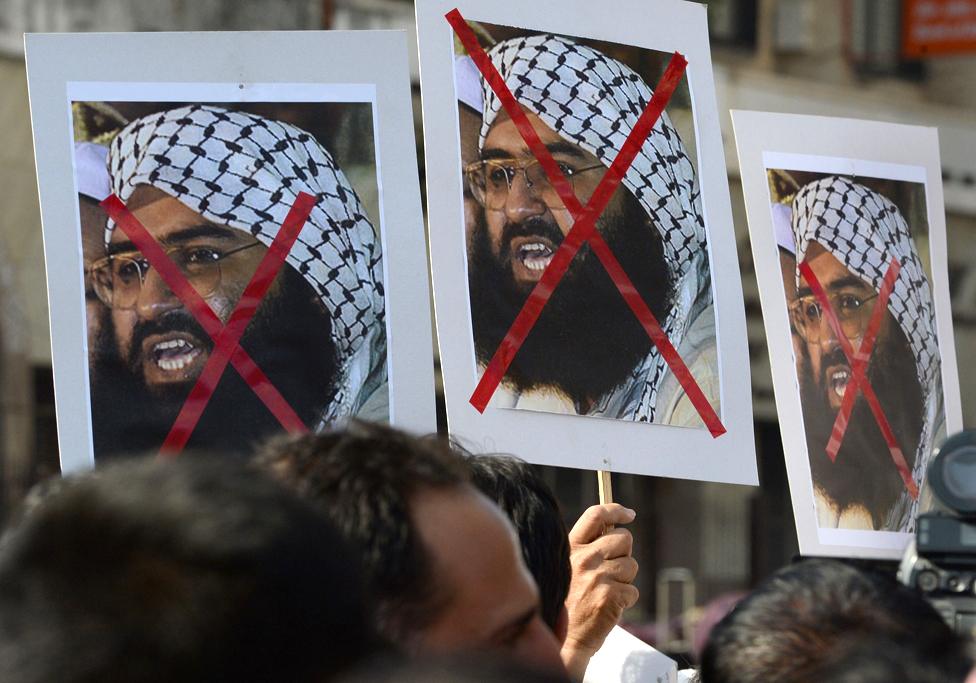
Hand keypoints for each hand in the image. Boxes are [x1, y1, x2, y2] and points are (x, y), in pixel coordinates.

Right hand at [561, 504, 638, 679]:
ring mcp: (597, 576)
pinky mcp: (610, 596)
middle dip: (624, 554)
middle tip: (611, 571)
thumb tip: (614, 529)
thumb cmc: (568, 603)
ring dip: (625, 580)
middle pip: (624, 539)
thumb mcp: (568, 567)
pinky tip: (608, 607)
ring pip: (632, 565)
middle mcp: (584, 558)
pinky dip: (625, 600)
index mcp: (571, 547)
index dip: (616, 510)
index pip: (596, 515)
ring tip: (605, 592)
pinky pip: (633, 591)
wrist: (564, 638)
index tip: (629, 514)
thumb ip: (587, 548)